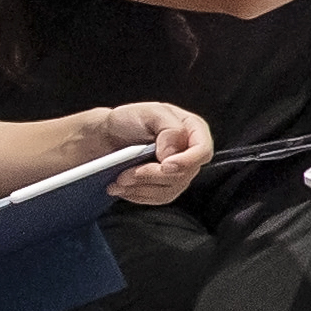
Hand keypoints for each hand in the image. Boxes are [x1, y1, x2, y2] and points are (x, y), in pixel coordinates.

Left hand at [97, 101, 214, 204]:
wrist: (108, 136)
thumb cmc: (129, 120)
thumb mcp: (150, 112)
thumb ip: (169, 128)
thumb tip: (173, 153)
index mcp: (193, 129)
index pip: (202, 151)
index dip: (187, 162)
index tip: (164, 165)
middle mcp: (189, 152)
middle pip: (184, 175)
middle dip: (153, 176)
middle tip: (127, 172)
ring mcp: (178, 172)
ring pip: (169, 190)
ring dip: (142, 187)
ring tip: (120, 179)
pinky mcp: (165, 187)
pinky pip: (157, 198)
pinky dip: (138, 195)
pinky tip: (123, 187)